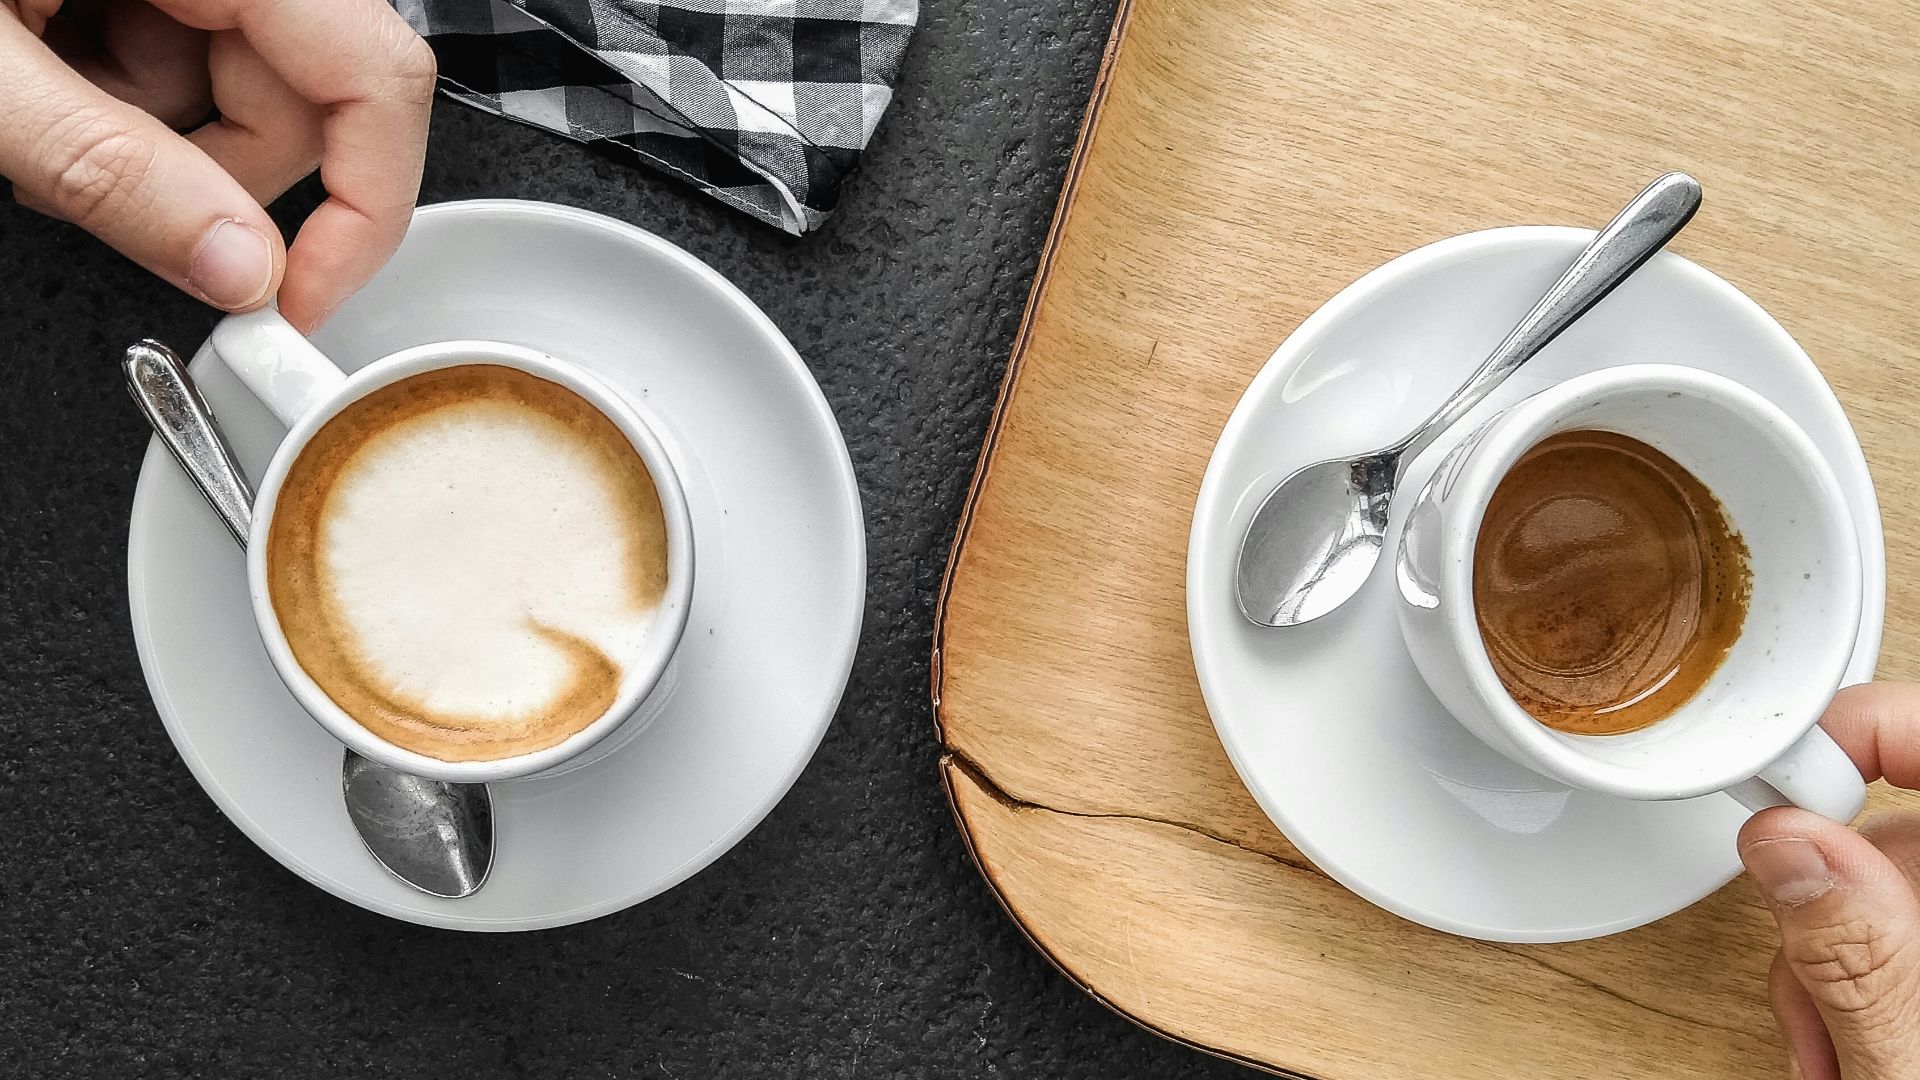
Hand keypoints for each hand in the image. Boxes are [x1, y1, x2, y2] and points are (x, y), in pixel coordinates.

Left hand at [0, 0, 434, 329]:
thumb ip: (111, 171)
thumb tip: (235, 266)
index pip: (375, 78)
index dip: (365, 204)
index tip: (300, 293)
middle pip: (304, 94)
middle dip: (212, 172)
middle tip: (100, 190)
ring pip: (231, 83)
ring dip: (142, 133)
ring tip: (28, 108)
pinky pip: (171, 47)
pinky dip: (107, 90)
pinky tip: (31, 72)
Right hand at [1743, 683, 1919, 1078]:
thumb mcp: (1917, 1063)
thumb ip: (1859, 956)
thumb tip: (1792, 845)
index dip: (1871, 733)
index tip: (1790, 781)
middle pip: (1919, 831)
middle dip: (1839, 897)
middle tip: (1807, 980)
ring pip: (1907, 886)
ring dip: (1844, 959)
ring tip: (1837, 1047)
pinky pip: (1914, 933)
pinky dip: (1875, 981)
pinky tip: (1863, 1043)